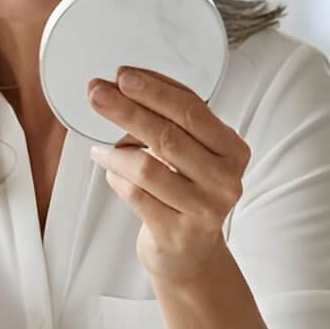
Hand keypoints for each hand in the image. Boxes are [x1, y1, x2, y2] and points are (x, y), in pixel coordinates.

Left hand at [86, 67, 249, 281]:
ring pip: (147, 167)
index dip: (155, 90)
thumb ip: (173, 121)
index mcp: (233, 150)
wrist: (190, 253)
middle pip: (168, 135)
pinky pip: (136, 195)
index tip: (123, 75)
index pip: (193, 110)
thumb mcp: (193, 153)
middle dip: (127, 109)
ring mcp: (204, 209)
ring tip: (98, 144)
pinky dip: (116, 177)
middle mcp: (225, 180)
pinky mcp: (177, 233)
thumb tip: (123, 85)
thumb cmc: (187, 191)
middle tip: (97, 92)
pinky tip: (108, 168)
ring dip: (115, 151)